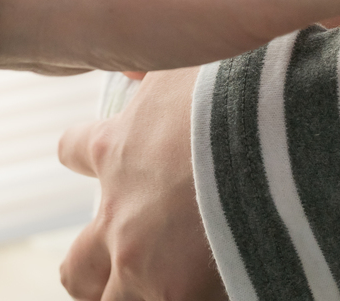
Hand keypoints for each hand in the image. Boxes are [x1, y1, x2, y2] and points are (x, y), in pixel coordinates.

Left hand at [57, 68, 212, 300]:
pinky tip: (216, 289)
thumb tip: (142, 63)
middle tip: (116, 267)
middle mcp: (118, 213)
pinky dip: (181, 297)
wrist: (266, 137)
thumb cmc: (230, 92)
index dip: (84, 152)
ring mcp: (140, 260)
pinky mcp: (176, 292)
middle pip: (76, 266)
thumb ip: (164, 72)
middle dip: (91, 272)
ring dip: (125, 297)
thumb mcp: (188, 65)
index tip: (96, 153)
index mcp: (115, 149)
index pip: (74, 149)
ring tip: (155, 290)